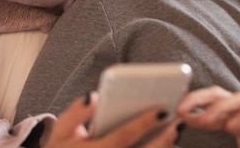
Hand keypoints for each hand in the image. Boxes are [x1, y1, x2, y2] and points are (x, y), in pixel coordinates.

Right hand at [44, 92, 180, 147]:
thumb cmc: (63, 147)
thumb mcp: (60, 131)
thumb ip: (75, 113)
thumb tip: (92, 96)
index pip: (122, 137)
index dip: (142, 123)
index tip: (162, 109)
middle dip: (163, 139)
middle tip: (179, 121)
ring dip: (164, 147)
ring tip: (178, 128)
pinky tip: (169, 142)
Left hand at [178, 86, 239, 147]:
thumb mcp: (233, 133)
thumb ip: (212, 124)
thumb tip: (184, 119)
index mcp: (232, 110)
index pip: (208, 98)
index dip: (190, 100)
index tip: (172, 109)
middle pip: (219, 93)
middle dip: (199, 97)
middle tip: (180, 109)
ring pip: (238, 99)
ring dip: (219, 108)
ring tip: (204, 121)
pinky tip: (233, 126)